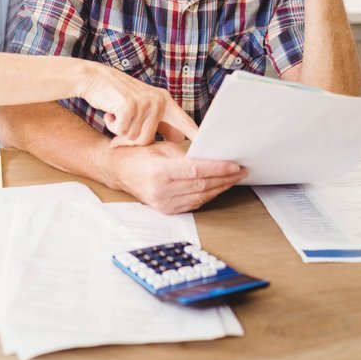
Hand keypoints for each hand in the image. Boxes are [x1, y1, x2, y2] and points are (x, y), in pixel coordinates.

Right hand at [77, 63, 198, 145]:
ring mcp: (144, 103)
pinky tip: (110, 112)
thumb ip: (161, 122)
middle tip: (121, 126)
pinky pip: (122, 131)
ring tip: (117, 115)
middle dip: (131, 139)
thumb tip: (178, 139)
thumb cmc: (118, 95)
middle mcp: (158, 101)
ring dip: (121, 132)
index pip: (186, 123)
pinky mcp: (129, 106)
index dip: (197, 138)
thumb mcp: (144, 105)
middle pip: (149, 140)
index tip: (210, 151)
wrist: (94, 78)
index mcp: (165, 101)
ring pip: (135, 138)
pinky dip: (112, 126)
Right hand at [105, 141, 246, 213]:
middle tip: (240, 171)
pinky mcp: (166, 210)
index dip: (218, 169)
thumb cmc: (139, 156)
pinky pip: (194, 204)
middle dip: (224, 178)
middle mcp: (161, 191)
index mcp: (160, 172)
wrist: (120, 172)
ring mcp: (164, 203)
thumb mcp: (162, 148)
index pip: (196, 171)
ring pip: (200, 197)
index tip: (235, 165)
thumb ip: (186, 155)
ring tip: (233, 179)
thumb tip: (212, 159)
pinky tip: (218, 187)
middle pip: (201, 186)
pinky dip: (208, 195)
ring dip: (220, 188)